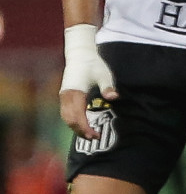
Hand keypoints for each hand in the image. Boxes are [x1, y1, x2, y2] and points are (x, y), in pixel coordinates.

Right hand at [59, 24, 117, 139]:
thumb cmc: (93, 65)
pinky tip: (83, 125)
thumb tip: (113, 97)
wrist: (80, 55)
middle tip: (95, 137)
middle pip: (70, 119)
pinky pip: (66, 113)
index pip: (77, 116)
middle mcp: (66, 96)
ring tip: (90, 134)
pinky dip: (73, 121)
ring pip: (66, 117)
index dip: (85, 128)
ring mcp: (64, 96)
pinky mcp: (65, 95)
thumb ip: (108, 87)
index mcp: (75, 92)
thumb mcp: (104, 75)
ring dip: (76, 127)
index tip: (95, 135)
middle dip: (81, 131)